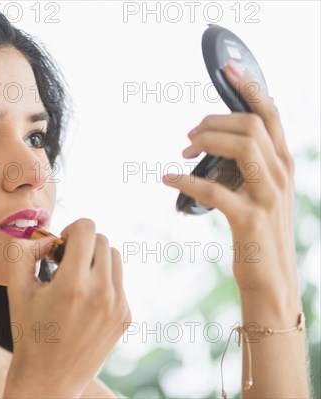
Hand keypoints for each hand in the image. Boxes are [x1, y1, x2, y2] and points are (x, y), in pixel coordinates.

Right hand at [4, 219, 130, 397]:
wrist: (48, 379)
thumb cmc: (29, 332)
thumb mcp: (15, 289)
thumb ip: (24, 252)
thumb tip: (48, 239)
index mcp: (74, 285)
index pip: (87, 228)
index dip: (71, 229)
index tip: (61, 246)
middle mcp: (102, 293)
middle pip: (103, 240)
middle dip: (83, 244)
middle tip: (65, 263)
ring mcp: (118, 306)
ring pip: (115, 258)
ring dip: (96, 259)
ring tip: (76, 278)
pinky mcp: (125, 317)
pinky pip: (118, 281)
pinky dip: (103, 280)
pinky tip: (84, 300)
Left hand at [163, 59, 299, 311]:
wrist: (270, 279)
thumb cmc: (257, 231)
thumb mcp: (259, 191)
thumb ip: (247, 163)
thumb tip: (214, 140)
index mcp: (282, 163)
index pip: (270, 114)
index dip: (250, 88)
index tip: (227, 69)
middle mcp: (281, 175)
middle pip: (252, 125)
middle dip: (215, 121)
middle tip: (189, 136)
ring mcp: (268, 197)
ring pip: (244, 147)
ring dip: (208, 141)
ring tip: (183, 150)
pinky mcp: (250, 220)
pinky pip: (216, 191)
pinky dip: (187, 181)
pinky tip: (168, 179)